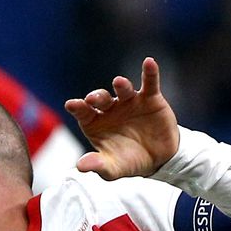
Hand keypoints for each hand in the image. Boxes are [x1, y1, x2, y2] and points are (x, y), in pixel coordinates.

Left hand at [63, 57, 179, 179]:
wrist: (159, 159)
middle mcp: (110, 108)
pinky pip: (149, 82)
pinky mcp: (150, 98)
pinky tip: (149, 62)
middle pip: (101, 98)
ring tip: (119, 83)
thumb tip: (80, 166)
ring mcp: (130, 101)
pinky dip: (150, 72)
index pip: (83, 112)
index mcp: (95, 122)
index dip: (77, 107)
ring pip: (123, 89)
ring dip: (121, 85)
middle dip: (97, 97)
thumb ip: (98, 165)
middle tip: (93, 99)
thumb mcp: (114, 168)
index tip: (71, 104)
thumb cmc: (130, 161)